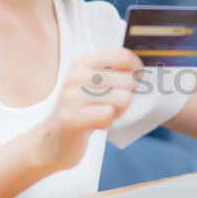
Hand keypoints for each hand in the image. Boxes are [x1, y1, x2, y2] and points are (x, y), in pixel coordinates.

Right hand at [35, 48, 141, 169]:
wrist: (53, 141)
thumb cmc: (83, 111)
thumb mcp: (96, 85)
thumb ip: (116, 73)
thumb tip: (143, 70)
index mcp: (83, 62)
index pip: (123, 56)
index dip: (137, 70)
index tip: (133, 83)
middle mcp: (76, 76)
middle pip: (129, 81)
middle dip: (126, 97)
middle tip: (108, 106)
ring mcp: (71, 97)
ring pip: (123, 99)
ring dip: (118, 112)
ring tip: (101, 115)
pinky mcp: (71, 118)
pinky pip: (108, 115)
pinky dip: (107, 123)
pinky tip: (94, 124)